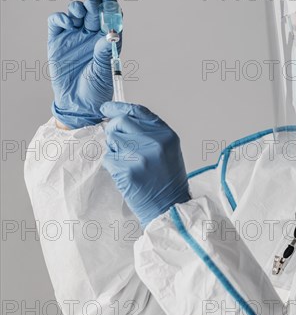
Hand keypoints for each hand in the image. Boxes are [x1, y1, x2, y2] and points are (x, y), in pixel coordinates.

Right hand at [48, 0, 121, 128]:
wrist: (77, 103)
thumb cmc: (96, 89)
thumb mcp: (103, 71)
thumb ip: (104, 52)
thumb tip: (110, 34)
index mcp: (106, 40)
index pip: (111, 18)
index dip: (111, 7)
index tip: (110, 0)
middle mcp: (91, 35)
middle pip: (93, 11)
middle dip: (94, 4)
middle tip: (93, 5)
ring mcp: (74, 36)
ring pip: (76, 12)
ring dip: (78, 7)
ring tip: (80, 12)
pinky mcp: (58, 40)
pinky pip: (57, 22)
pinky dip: (61, 17)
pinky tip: (67, 22)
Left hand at [101, 102, 190, 227]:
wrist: (170, 207)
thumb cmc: (168, 180)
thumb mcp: (168, 150)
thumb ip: (150, 132)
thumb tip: (122, 119)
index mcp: (166, 134)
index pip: (137, 111)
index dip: (118, 108)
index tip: (106, 108)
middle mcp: (154, 142)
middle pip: (120, 122)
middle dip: (113, 129)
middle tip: (116, 141)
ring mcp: (139, 156)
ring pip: (112, 139)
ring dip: (114, 149)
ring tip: (127, 162)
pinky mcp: (126, 170)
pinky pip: (108, 158)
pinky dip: (112, 165)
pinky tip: (125, 173)